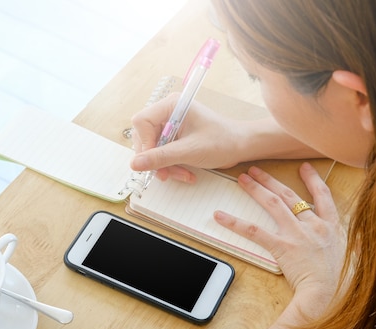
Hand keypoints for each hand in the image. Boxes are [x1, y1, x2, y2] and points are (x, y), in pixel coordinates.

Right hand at [129, 94, 250, 182]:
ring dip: (164, 166)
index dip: (144, 143)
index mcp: (171, 105)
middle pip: (144, 137)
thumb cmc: (222, 142)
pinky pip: (162, 154)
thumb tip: (134, 164)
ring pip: (152, 149)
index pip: (141, 122)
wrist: (241, 146)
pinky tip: (185, 173)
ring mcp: (170, 125)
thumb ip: (161, 157)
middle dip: (155, 159)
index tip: (153, 162)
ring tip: (183, 175)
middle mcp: (167, 112)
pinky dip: (170, 166)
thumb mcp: (190, 151)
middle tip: (166, 174)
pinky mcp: (174, 138)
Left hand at [214, 163, 346, 309]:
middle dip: (271, 180)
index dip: (313, 180)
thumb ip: (351, 245)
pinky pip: (255, 231)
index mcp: (331, 226)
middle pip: (289, 195)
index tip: (305, 168)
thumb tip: (356, 240)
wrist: (329, 293)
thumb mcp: (351, 257)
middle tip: (256, 170)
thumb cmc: (339, 280)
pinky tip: (221, 216)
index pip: (323, 195)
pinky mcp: (282, 246)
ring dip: (256, 189)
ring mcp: (297, 233)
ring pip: (273, 204)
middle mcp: (313, 224)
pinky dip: (236, 222)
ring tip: (243, 179)